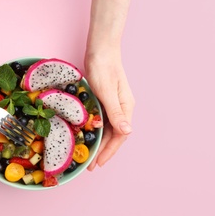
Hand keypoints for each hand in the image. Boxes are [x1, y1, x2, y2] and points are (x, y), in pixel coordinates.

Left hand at [85, 48, 134, 169]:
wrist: (100, 50)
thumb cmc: (104, 68)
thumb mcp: (108, 92)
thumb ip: (116, 113)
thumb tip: (128, 132)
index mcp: (126, 108)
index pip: (120, 136)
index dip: (110, 151)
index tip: (99, 163)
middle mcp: (121, 109)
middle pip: (113, 135)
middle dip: (103, 151)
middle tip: (90, 165)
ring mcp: (112, 105)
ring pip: (106, 129)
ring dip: (98, 142)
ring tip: (87, 155)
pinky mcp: (103, 101)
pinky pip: (100, 121)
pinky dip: (94, 130)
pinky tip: (87, 136)